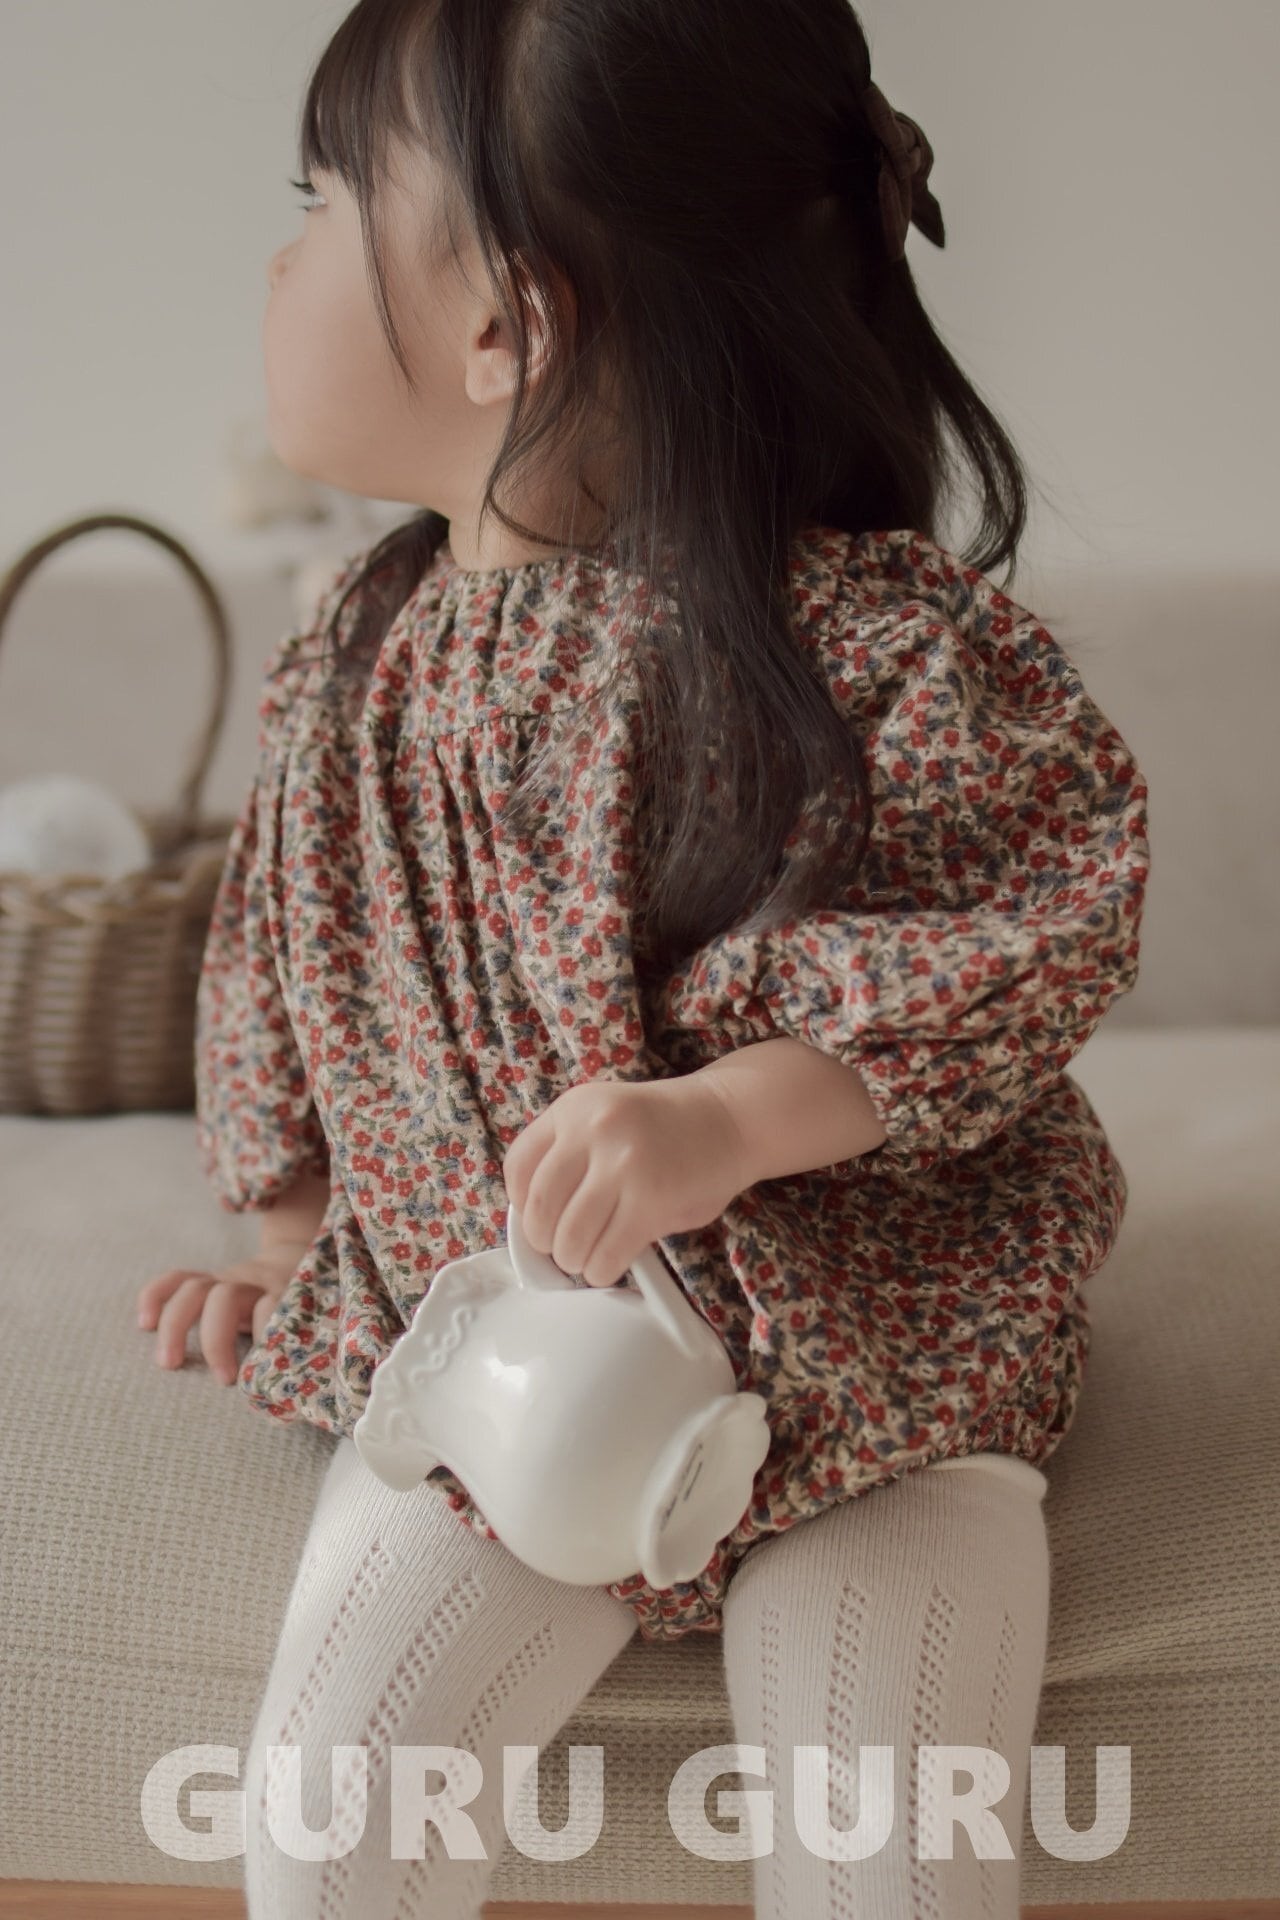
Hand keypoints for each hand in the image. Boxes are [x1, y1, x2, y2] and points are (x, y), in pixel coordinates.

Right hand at [135, 1244, 306, 1385]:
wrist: (295, 1260)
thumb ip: (302, 1361)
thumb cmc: (302, 1313)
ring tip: (168, 1363)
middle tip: (221, 1381)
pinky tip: (143, 1324)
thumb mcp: (313, 1329)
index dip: (263, 1332)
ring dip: (176, 1325)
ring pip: (195, 1288)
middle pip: (226, 1297)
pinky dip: (155, 1296)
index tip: (260, 1371)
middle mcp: (253, 1286)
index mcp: (284, 1296)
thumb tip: (287, 1405)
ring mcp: (227, 1280)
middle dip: (215, 1339)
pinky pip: (175, 1279)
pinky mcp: (206, 1280)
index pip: (271, 1306)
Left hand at [500, 1075, 750, 1287]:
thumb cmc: (663, 1129)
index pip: (518, 1166)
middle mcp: (593, 1131)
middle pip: (539, 1207)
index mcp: (573, 1109)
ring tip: (586, 1260)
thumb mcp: (606, 1118)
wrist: (729, 1119)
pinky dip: (601, 1270)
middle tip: (561, 1249)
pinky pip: (607, 1254)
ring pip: (570, 1237)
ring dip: (573, 1260)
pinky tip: (609, 1266)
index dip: (520, 1204)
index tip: (537, 1220)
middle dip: (544, 1241)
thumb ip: (569, 1154)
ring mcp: (623, 1166)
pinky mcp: (652, 1202)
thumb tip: (534, 1220)